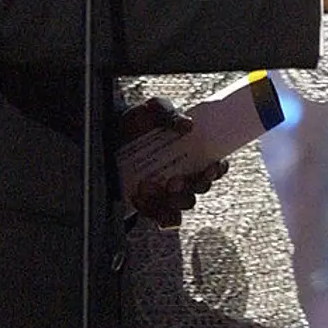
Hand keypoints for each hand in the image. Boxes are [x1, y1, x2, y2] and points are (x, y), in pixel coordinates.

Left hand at [119, 97, 227, 228]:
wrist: (110, 135)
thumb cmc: (138, 121)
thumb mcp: (153, 110)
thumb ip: (169, 113)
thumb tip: (188, 126)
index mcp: (193, 153)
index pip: (215, 166)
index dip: (217, 170)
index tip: (210, 167)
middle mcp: (186, 174)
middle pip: (201, 189)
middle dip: (191, 187)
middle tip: (173, 181)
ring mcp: (170, 191)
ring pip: (183, 205)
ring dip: (171, 201)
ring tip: (147, 185)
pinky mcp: (153, 203)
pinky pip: (162, 217)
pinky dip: (153, 211)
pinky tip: (138, 198)